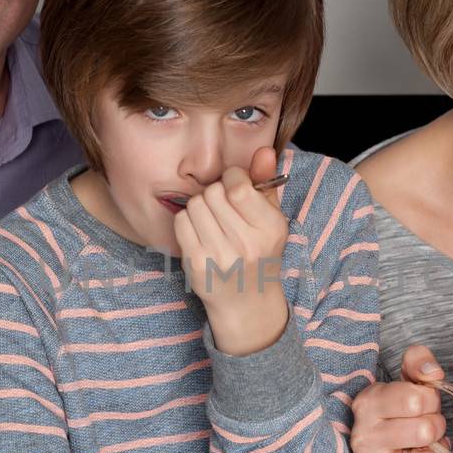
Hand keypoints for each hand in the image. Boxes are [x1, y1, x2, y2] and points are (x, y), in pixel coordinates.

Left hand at [175, 147, 288, 354]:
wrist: (246, 301)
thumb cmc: (259, 252)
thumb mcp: (271, 218)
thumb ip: (266, 182)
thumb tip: (263, 151)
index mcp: (270, 229)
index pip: (238, 186)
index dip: (232, 178)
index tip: (235, 186)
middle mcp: (247, 244)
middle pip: (213, 192)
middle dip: (215, 192)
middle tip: (222, 206)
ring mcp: (220, 257)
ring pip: (195, 204)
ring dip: (200, 205)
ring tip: (212, 219)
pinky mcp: (197, 265)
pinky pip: (181, 222)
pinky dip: (187, 221)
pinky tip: (200, 231)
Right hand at [350, 345, 447, 452]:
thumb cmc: (402, 417)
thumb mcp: (408, 384)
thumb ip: (420, 365)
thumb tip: (433, 372)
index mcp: (367, 402)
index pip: (416, 399)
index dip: (431, 401)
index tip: (424, 405)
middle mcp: (362, 435)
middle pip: (425, 430)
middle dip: (436, 427)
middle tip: (426, 428)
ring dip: (435, 452)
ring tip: (423, 447)